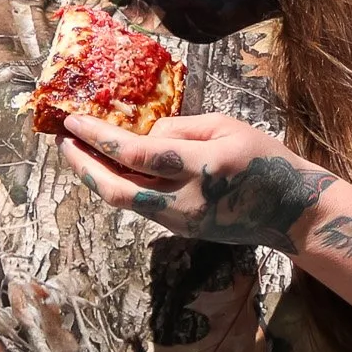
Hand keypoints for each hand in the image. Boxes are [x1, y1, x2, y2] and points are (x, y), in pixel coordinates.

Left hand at [57, 113, 336, 252]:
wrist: (290, 211)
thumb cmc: (263, 158)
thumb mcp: (227, 126)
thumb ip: (181, 128)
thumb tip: (143, 133)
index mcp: (203, 165)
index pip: (138, 154)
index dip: (100, 138)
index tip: (73, 121)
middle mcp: (187, 199)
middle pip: (119, 190)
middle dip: (83, 165)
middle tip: (61, 142)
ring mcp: (182, 220)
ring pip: (124, 202)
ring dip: (95, 177)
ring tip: (77, 152)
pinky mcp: (181, 229)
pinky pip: (140, 206)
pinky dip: (119, 185)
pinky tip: (108, 167)